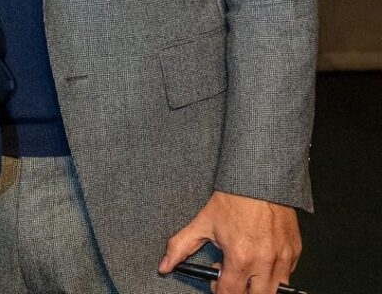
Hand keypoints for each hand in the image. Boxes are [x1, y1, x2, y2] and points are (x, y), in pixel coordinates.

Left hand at [159, 191, 301, 293]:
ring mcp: (283, 258)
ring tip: (247, 268)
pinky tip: (261, 259)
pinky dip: (275, 274)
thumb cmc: (234, 198)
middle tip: (232, 275)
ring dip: (259, 286)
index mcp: (240, 257)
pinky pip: (287, 275)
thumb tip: (165, 265)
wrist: (259, 178)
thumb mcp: (203, 221)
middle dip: (242, 291)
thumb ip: (181, 246)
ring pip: (275, 290)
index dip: (220, 290)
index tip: (216, 282)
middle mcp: (265, 262)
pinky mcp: (295, 252)